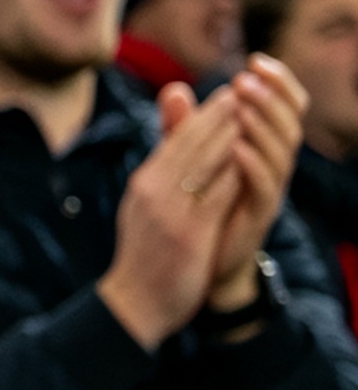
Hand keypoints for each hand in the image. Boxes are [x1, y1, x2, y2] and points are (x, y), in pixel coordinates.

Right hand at [98, 82, 243, 348]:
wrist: (135, 300)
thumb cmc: (147, 252)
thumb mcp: (147, 204)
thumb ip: (164, 172)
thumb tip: (170, 155)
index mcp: (144, 181)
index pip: (176, 137)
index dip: (206, 113)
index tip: (231, 93)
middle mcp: (153, 189)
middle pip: (191, 142)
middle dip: (221, 114)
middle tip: (247, 90)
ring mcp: (169, 210)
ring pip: (205, 162)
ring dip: (231, 134)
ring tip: (255, 113)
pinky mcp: (188, 232)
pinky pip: (216, 194)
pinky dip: (235, 172)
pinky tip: (252, 157)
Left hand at [203, 54, 307, 312]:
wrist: (198, 261)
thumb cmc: (199, 205)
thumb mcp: (188, 160)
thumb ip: (184, 127)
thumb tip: (174, 88)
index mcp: (261, 148)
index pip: (282, 108)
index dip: (276, 84)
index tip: (256, 60)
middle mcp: (273, 166)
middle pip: (288, 124)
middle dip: (269, 98)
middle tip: (247, 77)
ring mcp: (269, 191)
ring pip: (281, 152)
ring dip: (262, 125)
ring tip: (243, 103)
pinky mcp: (259, 215)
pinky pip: (264, 187)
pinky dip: (252, 165)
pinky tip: (237, 147)